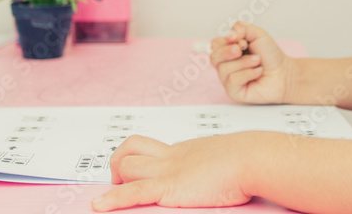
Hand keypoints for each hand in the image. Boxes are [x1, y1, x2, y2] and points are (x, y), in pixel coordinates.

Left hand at [91, 133, 252, 210]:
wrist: (252, 159)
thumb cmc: (249, 161)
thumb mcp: (230, 159)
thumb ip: (222, 165)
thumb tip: (232, 173)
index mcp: (185, 151)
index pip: (151, 147)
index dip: (137, 156)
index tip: (134, 169)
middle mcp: (172, 156)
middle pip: (132, 148)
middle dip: (119, 164)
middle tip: (121, 181)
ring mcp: (169, 170)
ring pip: (127, 165)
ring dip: (116, 180)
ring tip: (116, 193)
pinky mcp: (169, 187)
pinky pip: (133, 191)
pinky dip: (113, 199)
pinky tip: (99, 205)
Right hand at [210, 21, 295, 104]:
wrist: (283, 71)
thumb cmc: (270, 55)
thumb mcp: (257, 34)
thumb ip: (241, 28)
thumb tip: (229, 36)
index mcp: (229, 50)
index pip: (215, 44)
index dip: (225, 41)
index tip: (241, 40)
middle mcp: (226, 65)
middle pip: (214, 57)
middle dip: (228, 51)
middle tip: (242, 49)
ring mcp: (228, 79)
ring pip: (224, 69)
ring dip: (244, 62)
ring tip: (257, 62)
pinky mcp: (234, 92)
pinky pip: (232, 80)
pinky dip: (248, 74)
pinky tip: (257, 72)